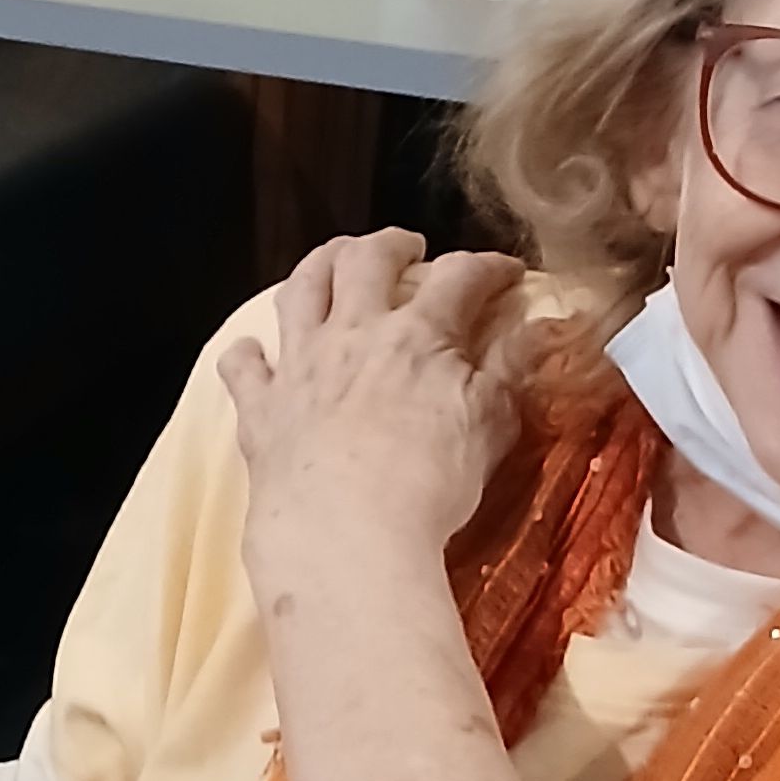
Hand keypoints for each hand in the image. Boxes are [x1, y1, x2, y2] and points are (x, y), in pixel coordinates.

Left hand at [221, 232, 526, 584]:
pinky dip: (247, 353)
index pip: (460, 277)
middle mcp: (352, 334)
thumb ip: (510, 371)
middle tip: (409, 248)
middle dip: (392, 244)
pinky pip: (242, 366)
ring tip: (334, 260)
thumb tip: (538, 329)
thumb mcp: (490, 426)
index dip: (488, 266)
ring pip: (300, 289)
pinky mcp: (261, 408)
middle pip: (366, 261)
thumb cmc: (429, 486)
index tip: (506, 272)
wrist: (346, 535)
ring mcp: (299, 366)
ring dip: (318, 265)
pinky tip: (252, 350)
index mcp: (417, 335)